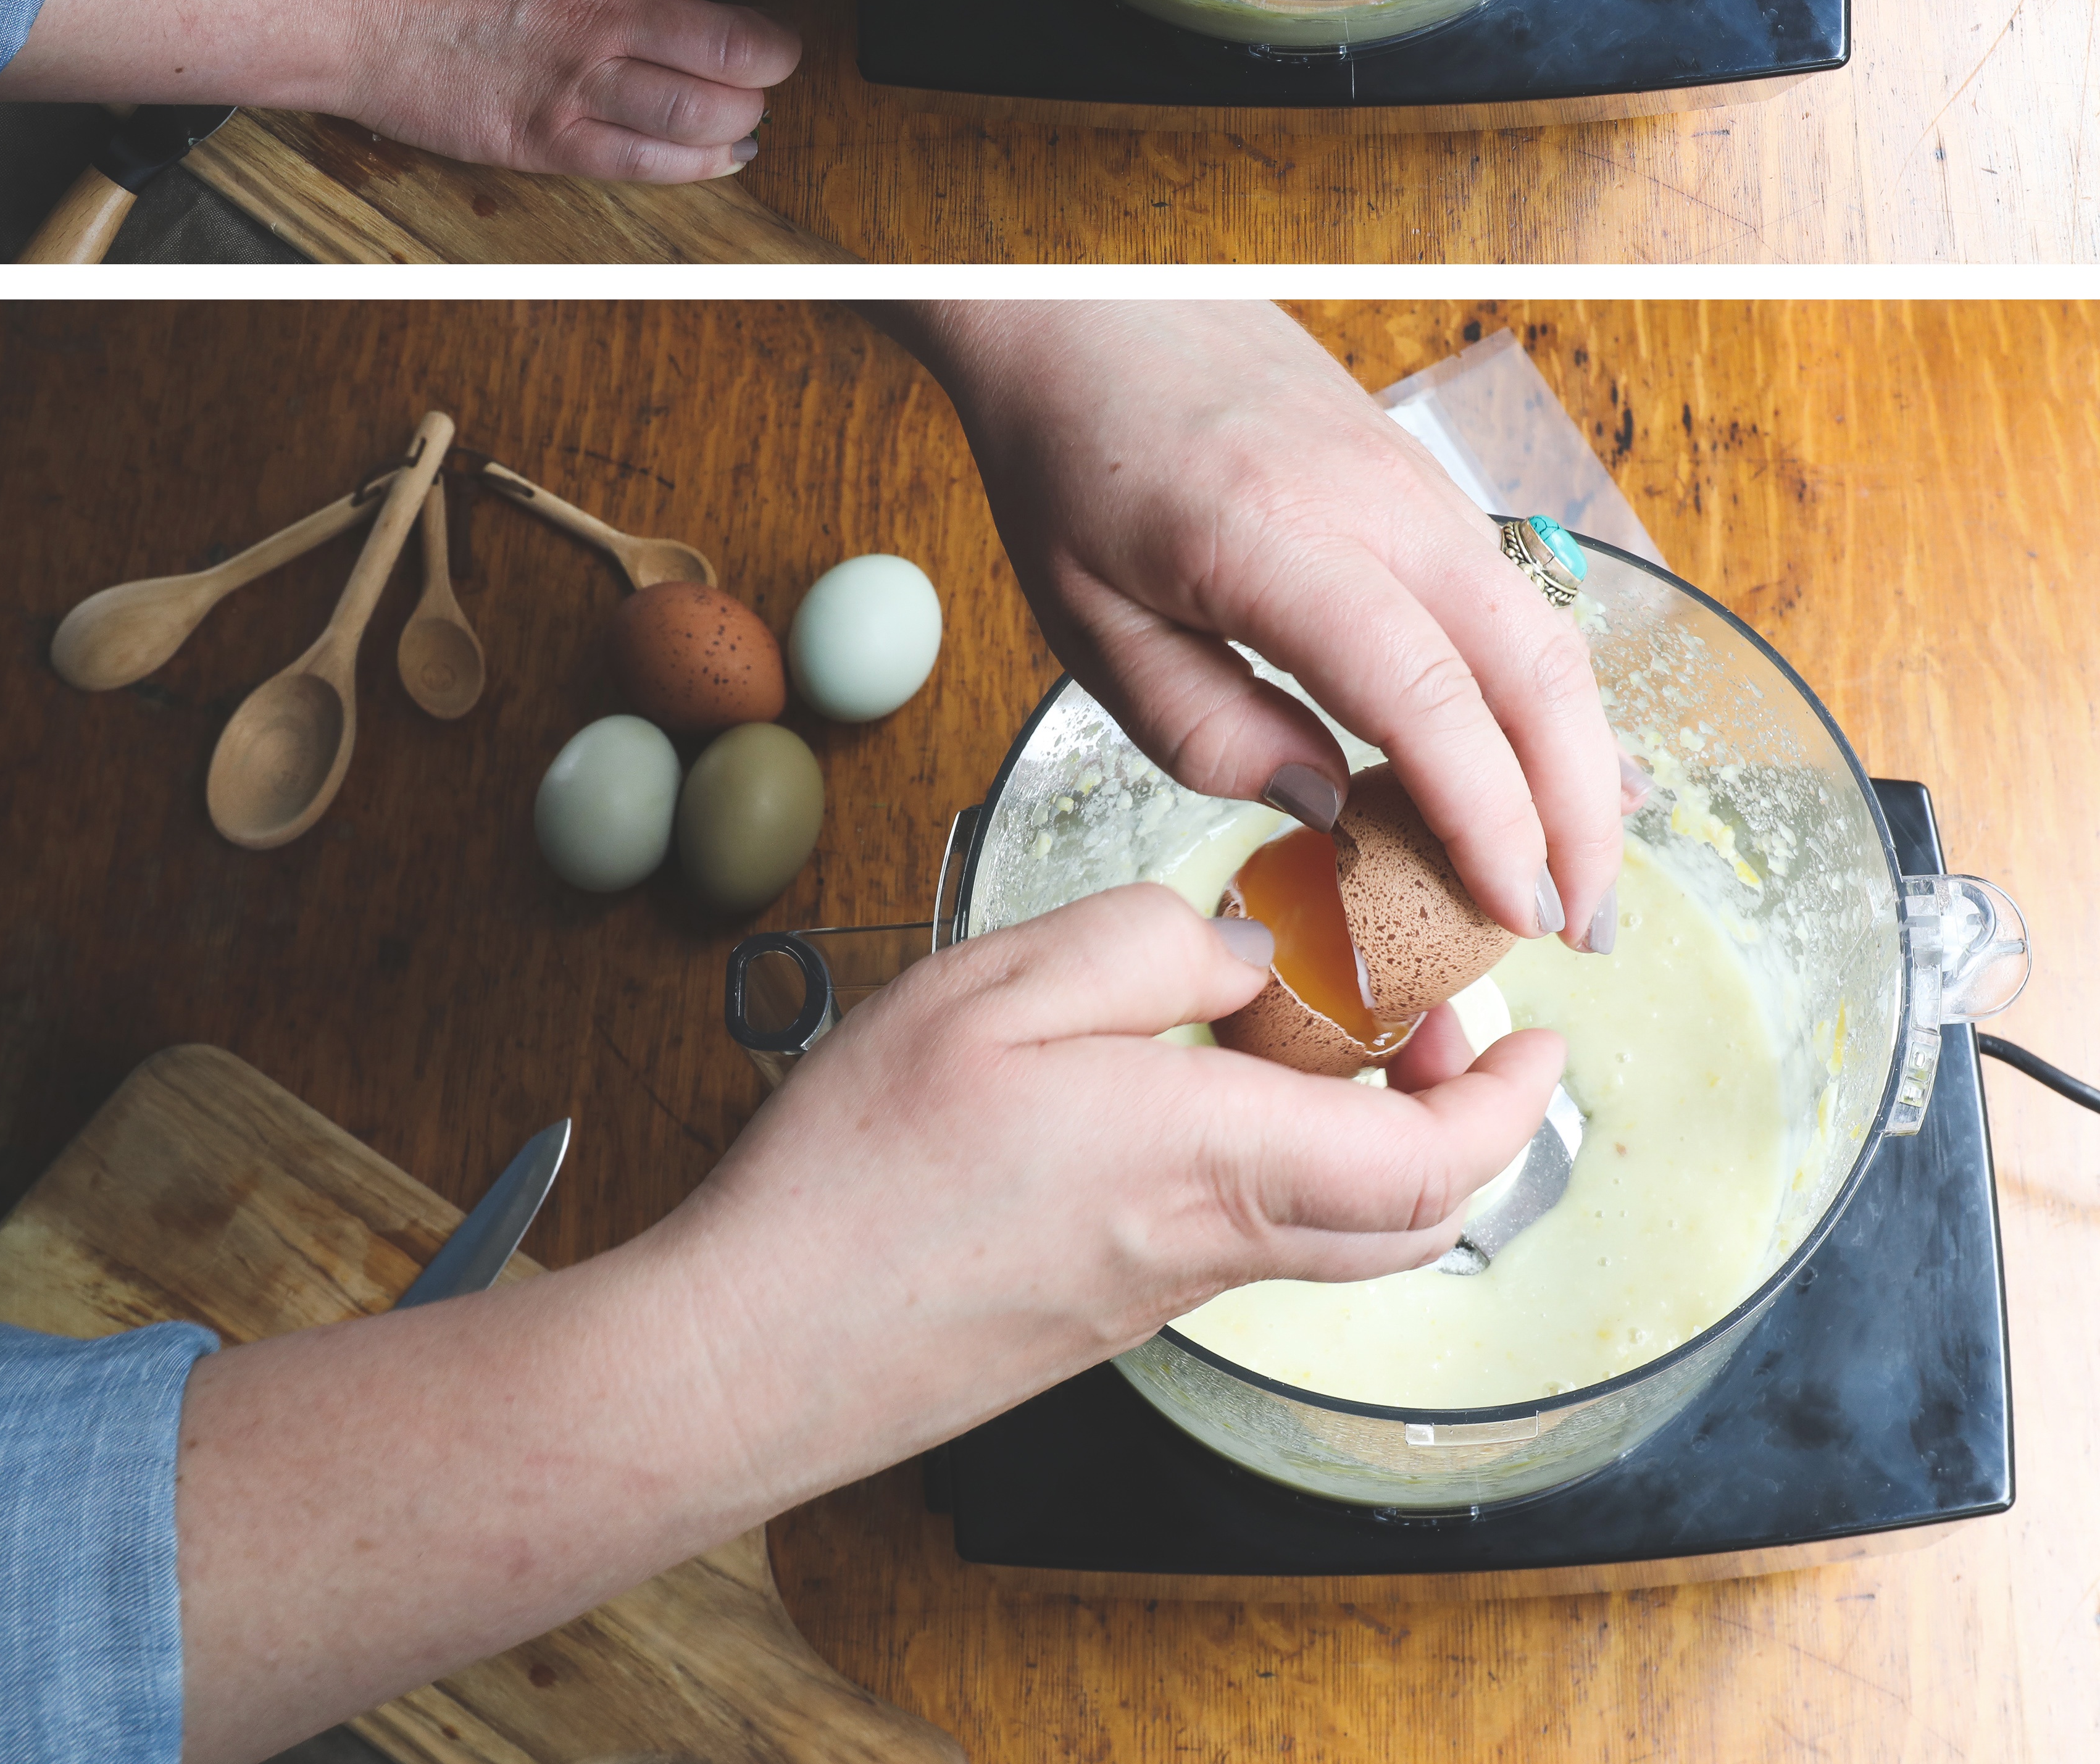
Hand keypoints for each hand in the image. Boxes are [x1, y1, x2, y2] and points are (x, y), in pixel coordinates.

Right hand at [340, 0, 848, 180]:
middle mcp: (610, 12)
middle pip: (748, 41)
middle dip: (781, 45)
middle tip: (770, 38)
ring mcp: (583, 82)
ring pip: (711, 111)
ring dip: (747, 107)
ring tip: (741, 95)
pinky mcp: (552, 139)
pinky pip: (655, 165)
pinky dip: (704, 161)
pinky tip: (717, 145)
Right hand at [684, 886, 1565, 1437]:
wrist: (754, 1348)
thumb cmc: (858, 1169)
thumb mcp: (997, 987)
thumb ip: (1143, 945)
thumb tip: (1244, 956)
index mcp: (1203, 1157)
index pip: (1427, 1163)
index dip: (1506, 1102)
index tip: (1539, 1035)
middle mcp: (1206, 1248)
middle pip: (1403, 1218)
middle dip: (1456, 1118)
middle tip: (1431, 1017)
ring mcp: (1157, 1299)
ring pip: (1327, 1234)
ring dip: (1366, 1140)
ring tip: (1307, 1032)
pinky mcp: (1104, 1317)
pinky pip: (1240, 1242)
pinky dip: (1276, 1165)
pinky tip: (1187, 1090)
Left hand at [891, 300, 1623, 948]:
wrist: (1086, 314)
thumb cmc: (1071, 463)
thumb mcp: (1089, 625)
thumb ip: (1205, 731)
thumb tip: (1329, 811)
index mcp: (1274, 539)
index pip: (1424, 692)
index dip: (1487, 812)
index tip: (1517, 915)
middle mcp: (1375, 503)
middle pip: (1530, 666)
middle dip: (1577, 811)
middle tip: (1579, 934)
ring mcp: (1414, 483)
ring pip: (1544, 632)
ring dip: (1584, 760)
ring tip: (1579, 882)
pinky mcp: (1423, 482)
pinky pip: (1519, 599)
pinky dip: (1555, 695)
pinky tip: (1572, 769)